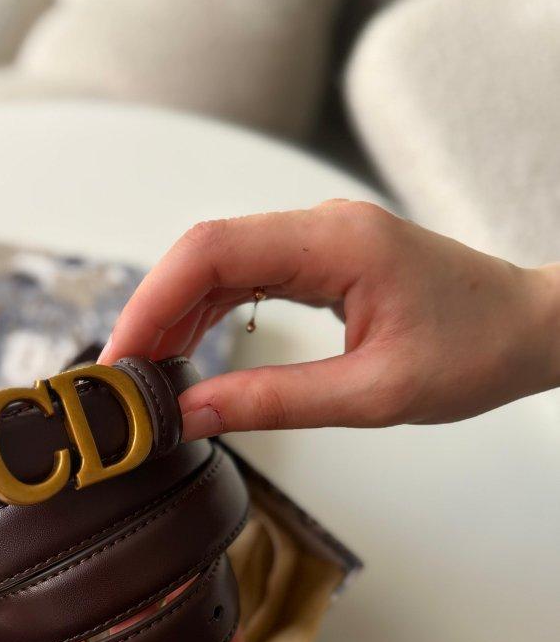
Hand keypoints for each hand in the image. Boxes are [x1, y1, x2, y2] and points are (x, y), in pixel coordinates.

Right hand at [100, 201, 559, 438]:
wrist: (529, 329)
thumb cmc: (475, 351)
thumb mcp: (373, 394)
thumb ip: (275, 402)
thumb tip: (194, 415)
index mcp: (336, 242)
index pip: (212, 251)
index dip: (153, 302)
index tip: (122, 356)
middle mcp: (321, 226)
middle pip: (204, 252)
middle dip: (153, 311)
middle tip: (122, 376)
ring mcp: (319, 239)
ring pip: (218, 262)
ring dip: (175, 314)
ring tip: (145, 373)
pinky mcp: (321, 259)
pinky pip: (246, 275)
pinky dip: (208, 312)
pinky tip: (188, 351)